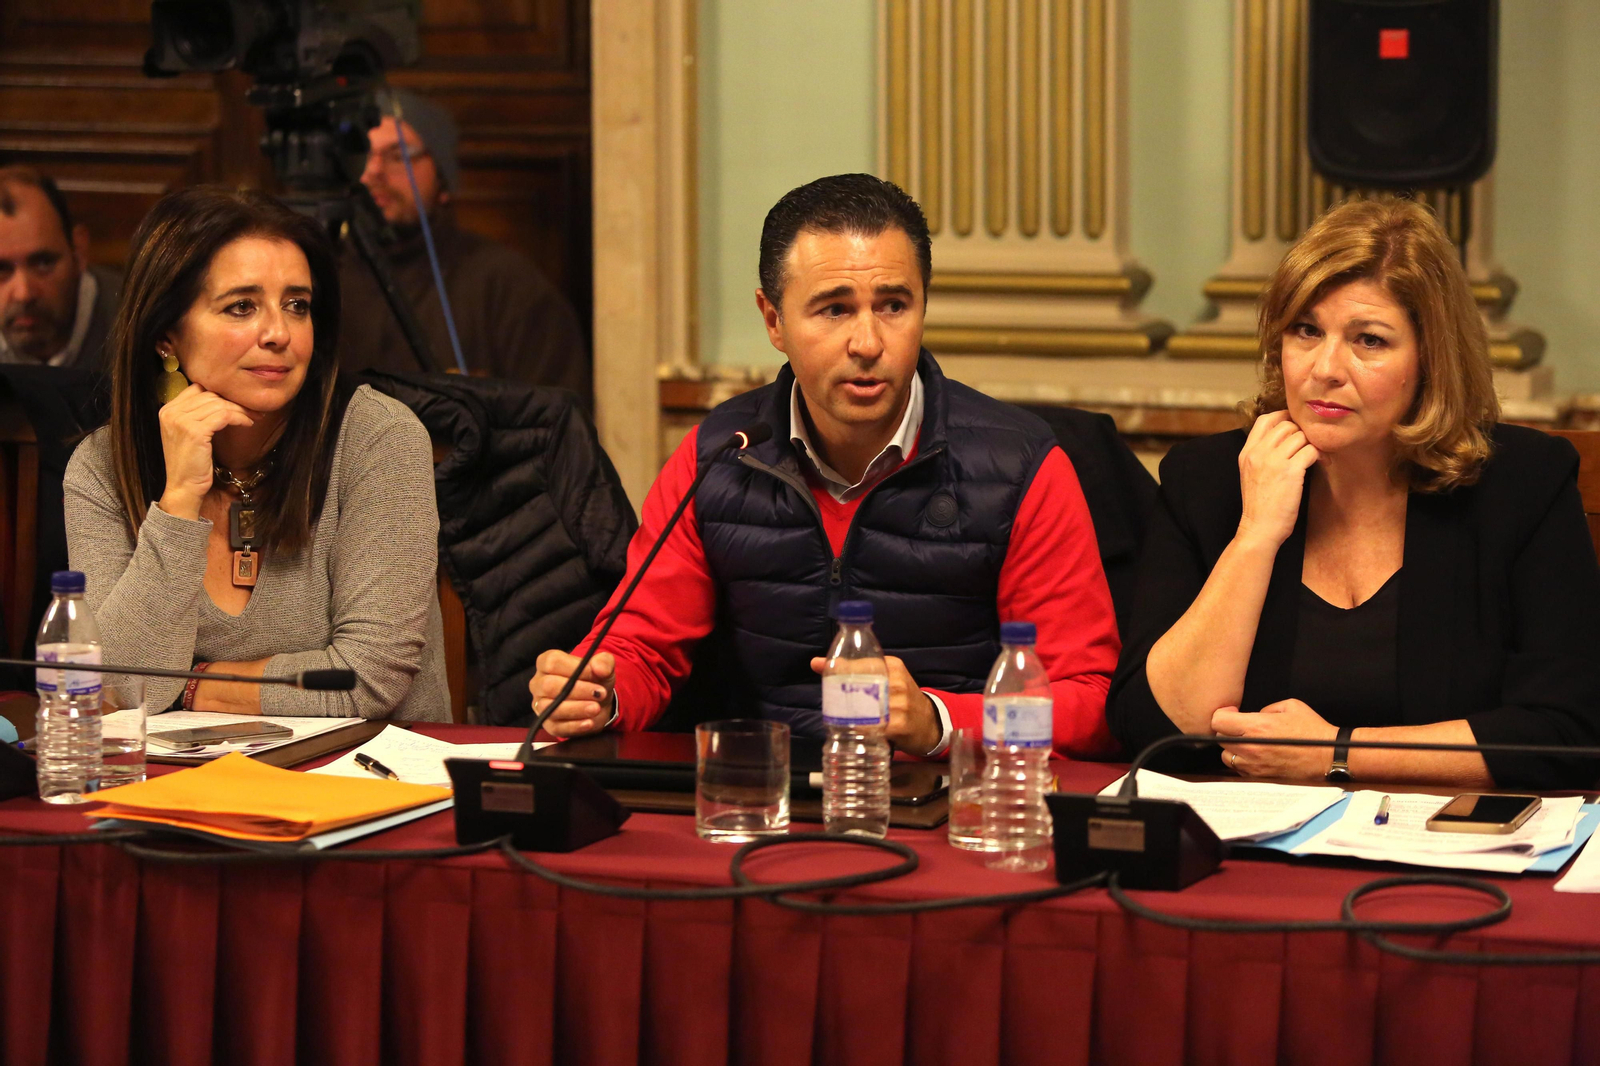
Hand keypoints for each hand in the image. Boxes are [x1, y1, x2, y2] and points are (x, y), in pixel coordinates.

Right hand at [156, 383, 253, 519]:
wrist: (183, 487)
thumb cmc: (190, 463)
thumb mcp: (188, 433)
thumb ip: (196, 414)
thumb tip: (222, 399)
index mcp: (167, 410)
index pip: (197, 388)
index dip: (220, 393)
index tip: (237, 402)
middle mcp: (171, 412)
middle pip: (210, 394)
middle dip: (234, 401)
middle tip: (252, 410)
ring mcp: (181, 421)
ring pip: (219, 404)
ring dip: (240, 410)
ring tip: (252, 418)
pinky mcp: (195, 431)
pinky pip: (224, 415)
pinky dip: (239, 418)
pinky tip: (247, 424)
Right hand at [529, 650, 615, 738]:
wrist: (599, 703)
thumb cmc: (595, 680)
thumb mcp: (603, 667)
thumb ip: (604, 662)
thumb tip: (600, 668)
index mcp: (547, 662)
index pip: (553, 662)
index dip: (575, 668)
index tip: (596, 673)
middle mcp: (539, 683)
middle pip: (549, 686)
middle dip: (577, 690)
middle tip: (599, 693)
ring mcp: (540, 705)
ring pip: (550, 708)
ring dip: (576, 709)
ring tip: (596, 708)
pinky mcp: (548, 725)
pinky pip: (556, 727)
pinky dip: (574, 725)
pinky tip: (589, 722)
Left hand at [810, 655, 940, 754]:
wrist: (928, 723)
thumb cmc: (900, 699)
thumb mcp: (884, 680)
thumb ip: (854, 672)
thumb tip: (815, 663)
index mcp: (892, 665)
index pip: (861, 663)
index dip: (841, 670)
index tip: (826, 675)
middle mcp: (896, 681)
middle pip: (860, 685)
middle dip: (842, 695)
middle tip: (832, 704)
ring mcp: (900, 703)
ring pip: (864, 708)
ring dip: (849, 715)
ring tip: (839, 720)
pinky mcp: (901, 724)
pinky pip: (873, 727)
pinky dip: (861, 730)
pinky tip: (854, 732)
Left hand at [1213, 699, 1337, 780]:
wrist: (1329, 756)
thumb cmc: (1312, 730)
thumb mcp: (1290, 706)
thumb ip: (1266, 709)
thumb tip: (1254, 715)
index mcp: (1257, 727)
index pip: (1219, 722)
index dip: (1222, 714)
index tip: (1232, 712)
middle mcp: (1251, 748)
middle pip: (1219, 739)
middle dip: (1227, 730)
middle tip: (1240, 726)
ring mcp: (1255, 766)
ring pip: (1226, 756)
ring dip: (1231, 747)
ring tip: (1246, 742)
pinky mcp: (1261, 777)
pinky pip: (1239, 769)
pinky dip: (1242, 761)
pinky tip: (1255, 754)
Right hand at [1235, 411, 1318, 549]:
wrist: (1259, 529)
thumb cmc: (1259, 505)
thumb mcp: (1251, 474)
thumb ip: (1261, 454)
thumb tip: (1285, 438)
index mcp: (1247, 452)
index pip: (1265, 419)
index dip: (1284, 418)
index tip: (1296, 429)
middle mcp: (1258, 453)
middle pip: (1287, 425)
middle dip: (1302, 433)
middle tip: (1310, 445)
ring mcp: (1273, 461)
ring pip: (1301, 436)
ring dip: (1313, 444)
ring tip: (1317, 456)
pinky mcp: (1290, 472)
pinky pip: (1311, 450)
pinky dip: (1320, 455)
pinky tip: (1323, 463)